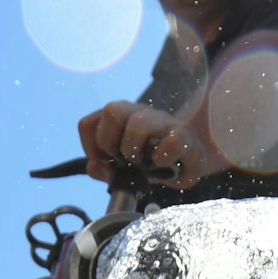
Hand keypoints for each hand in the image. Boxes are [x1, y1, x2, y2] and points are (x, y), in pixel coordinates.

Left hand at [77, 101, 209, 188]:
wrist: (189, 162)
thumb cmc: (153, 161)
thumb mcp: (125, 167)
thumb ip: (105, 169)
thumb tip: (95, 167)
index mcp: (119, 119)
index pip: (88, 123)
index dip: (90, 146)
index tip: (103, 162)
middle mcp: (138, 113)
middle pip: (111, 109)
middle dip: (109, 142)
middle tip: (121, 160)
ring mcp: (162, 121)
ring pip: (139, 121)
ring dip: (134, 149)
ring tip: (142, 164)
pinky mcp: (184, 135)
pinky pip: (171, 140)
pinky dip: (163, 157)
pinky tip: (163, 164)